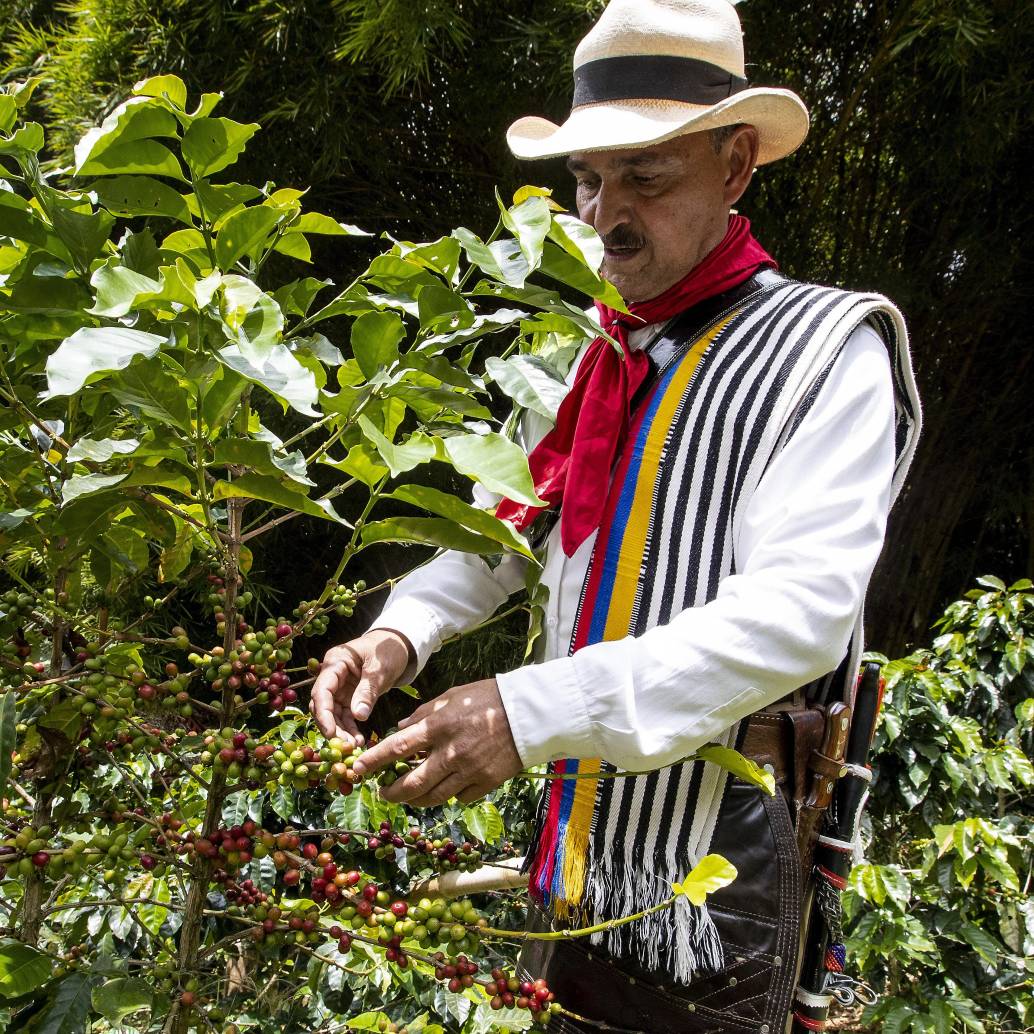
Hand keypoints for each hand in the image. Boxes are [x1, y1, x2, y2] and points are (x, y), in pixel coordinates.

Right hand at [309, 628, 412, 747]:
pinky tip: (358, 740)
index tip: (330, 733)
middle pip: (323, 705)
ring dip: (341, 731)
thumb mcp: (380, 669)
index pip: (322, 690)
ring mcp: (339, 687)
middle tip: (344, 746)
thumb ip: (368, 690)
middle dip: (332, 726)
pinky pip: (344, 715)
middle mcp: (332, 675)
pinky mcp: (348, 696)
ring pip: (333, 714)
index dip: (323, 713)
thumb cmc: (388, 649)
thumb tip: (358, 715)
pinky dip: (349, 728)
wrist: (398, 645)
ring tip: (354, 746)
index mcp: (335, 662)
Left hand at [352, 678, 522, 806]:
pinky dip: (448, 796)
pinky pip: (459, 797)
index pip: (398, 747)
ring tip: (407, 797)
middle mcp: (451, 753)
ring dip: (415, 800)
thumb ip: (424, 713)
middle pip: (412, 783)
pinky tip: (444, 790)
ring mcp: (469, 771)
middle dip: (392, 792)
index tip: (358, 770)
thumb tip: (400, 728)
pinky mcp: (486, 784)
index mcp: (440, 726)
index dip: (375, 761)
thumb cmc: (489, 698)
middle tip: (383, 792)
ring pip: (433, 797)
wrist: (530, 714)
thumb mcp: (452, 696)